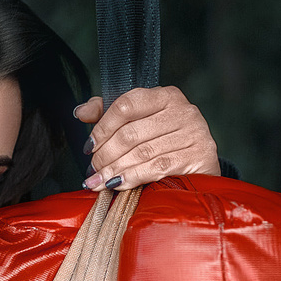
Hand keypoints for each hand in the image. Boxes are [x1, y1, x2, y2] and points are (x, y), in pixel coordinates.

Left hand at [74, 86, 219, 191]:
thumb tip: (81, 112)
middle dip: (105, 155)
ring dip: (114, 170)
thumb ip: (109, 113)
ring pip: (142, 153)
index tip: (88, 147)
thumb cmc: (164, 142)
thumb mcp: (139, 122)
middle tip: (92, 170)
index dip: (102, 128)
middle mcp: (182, 110)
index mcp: (165, 96)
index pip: (126, 106)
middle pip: (131, 133)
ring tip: (98, 182)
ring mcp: (194, 132)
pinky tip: (117, 185)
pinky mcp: (199, 155)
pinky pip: (157, 167)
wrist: (200, 166)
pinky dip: (132, 178)